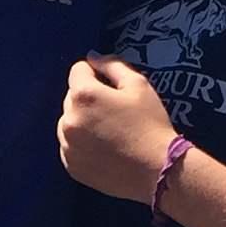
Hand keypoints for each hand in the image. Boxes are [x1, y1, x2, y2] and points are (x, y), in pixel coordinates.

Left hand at [58, 55, 176, 201]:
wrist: (157, 169)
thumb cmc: (150, 124)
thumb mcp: (138, 85)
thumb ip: (112, 65)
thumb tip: (92, 57)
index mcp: (83, 96)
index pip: (78, 71)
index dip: (95, 73)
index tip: (112, 87)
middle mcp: (68, 120)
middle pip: (71, 97)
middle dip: (88, 98)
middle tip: (114, 111)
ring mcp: (68, 146)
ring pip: (68, 123)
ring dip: (82, 121)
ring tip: (108, 131)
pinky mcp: (71, 166)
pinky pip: (70, 146)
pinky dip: (81, 144)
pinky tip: (103, 148)